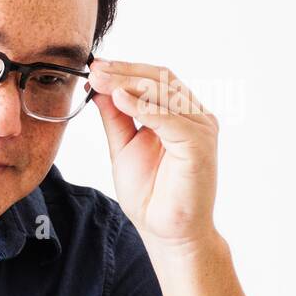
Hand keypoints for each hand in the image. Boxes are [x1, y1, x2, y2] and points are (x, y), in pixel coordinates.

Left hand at [90, 59, 219, 251]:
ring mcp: (201, 128)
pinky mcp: (200, 144)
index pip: (154, 78)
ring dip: (129, 83)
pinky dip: (143, 107)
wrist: (165, 229)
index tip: (94, 66)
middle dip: (124, 71)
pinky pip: (170, 118)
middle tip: (94, 69)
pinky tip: (119, 99)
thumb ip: (116, 117)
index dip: (124, 69)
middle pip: (160, 79)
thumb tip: (101, 87)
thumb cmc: (150, 192)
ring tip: (100, 80)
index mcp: (180, 113)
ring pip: (165, 93)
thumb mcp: (123, 146)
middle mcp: (195, 116)